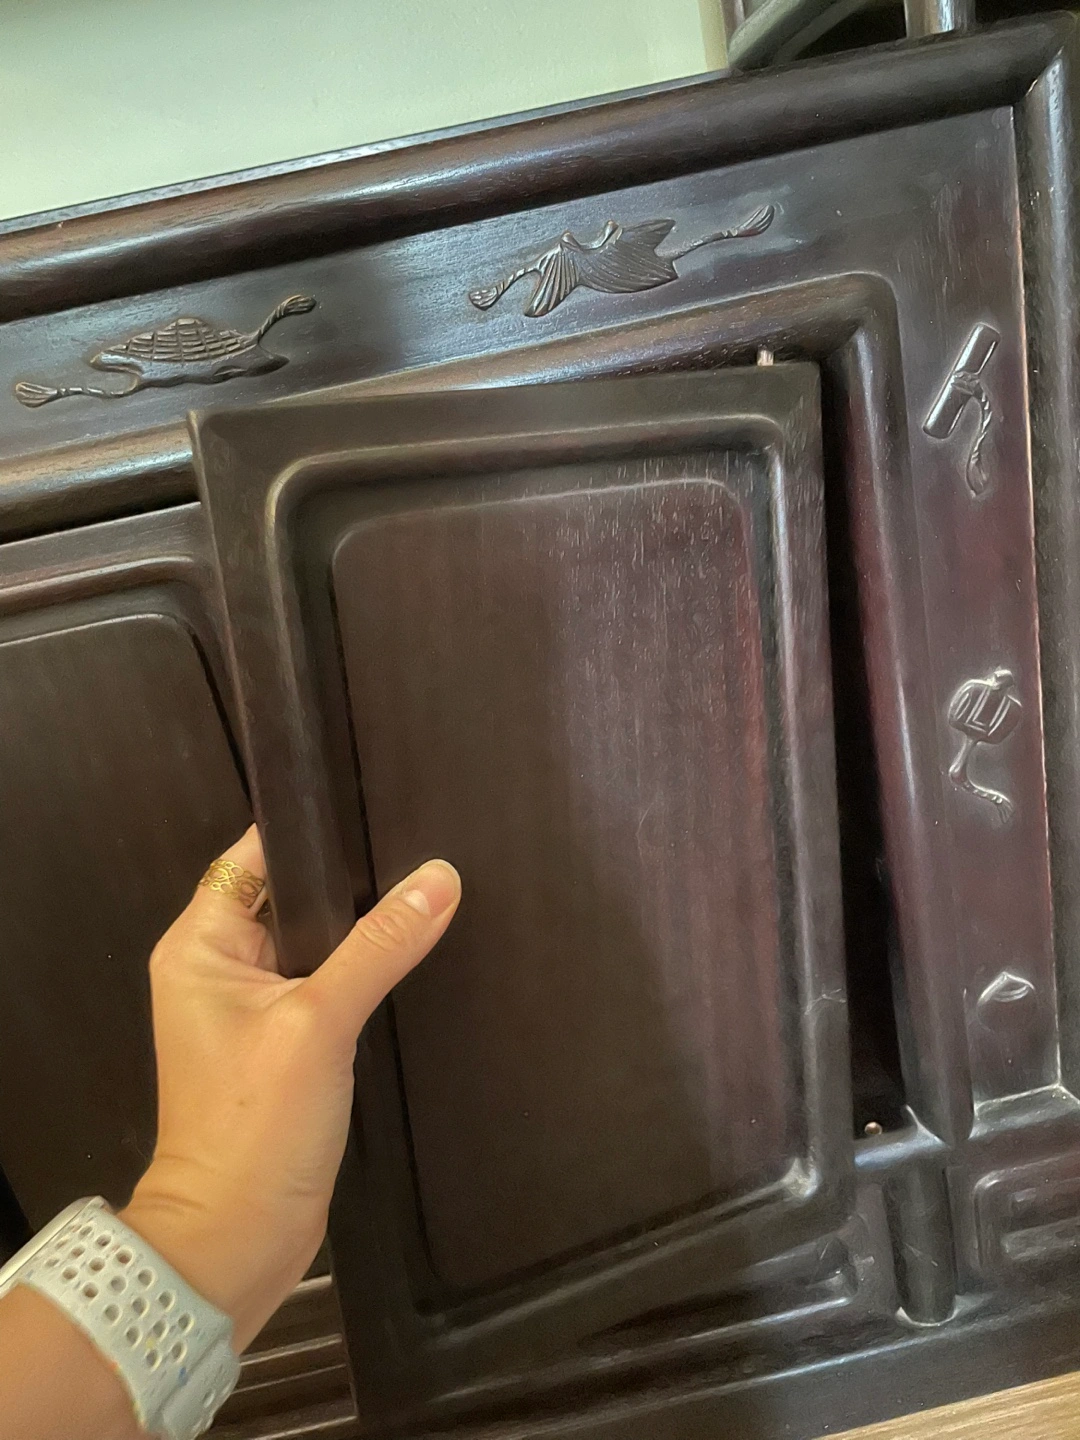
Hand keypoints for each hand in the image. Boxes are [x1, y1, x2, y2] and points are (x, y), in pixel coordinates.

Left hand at [121, 827, 459, 1350]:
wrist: (237, 1239)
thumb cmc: (256, 1123)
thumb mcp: (320, 1023)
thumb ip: (380, 946)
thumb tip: (442, 876)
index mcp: (201, 945)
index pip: (251, 858)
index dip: (306, 830)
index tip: (374, 798)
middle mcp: (220, 967)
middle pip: (287, 896)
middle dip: (348, 876)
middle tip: (422, 842)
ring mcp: (252, 1009)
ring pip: (311, 942)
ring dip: (360, 927)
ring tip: (430, 887)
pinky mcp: (283, 1046)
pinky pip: (325, 985)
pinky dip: (361, 970)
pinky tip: (413, 954)